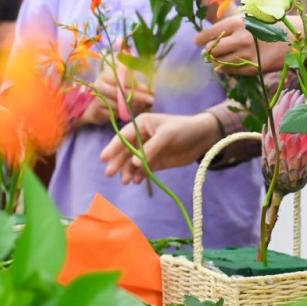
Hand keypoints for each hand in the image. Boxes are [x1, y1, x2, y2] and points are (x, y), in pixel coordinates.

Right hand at [76, 64, 154, 125]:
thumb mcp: (120, 85)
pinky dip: (124, 115)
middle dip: (139, 97)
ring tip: (142, 107)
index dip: (138, 86)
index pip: (124, 80)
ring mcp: (97, 99)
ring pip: (120, 105)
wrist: (90, 107)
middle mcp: (99, 85)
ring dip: (133, 107)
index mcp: (106, 76)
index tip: (151, 91)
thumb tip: (151, 89)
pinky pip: (115, 114)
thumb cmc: (109, 94)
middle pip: (122, 92)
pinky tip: (130, 113)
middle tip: (151, 101)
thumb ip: (133, 85)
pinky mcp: (96, 111)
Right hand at [99, 112, 221, 183]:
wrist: (203, 138)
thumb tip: (134, 162)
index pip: (123, 136)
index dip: (113, 147)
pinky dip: (139, 175)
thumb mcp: (167, 135)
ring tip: (127, 181)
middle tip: (110, 173)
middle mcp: (141, 137)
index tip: (103, 158)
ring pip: (132, 162)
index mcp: (141, 124)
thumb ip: (150, 148)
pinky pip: (143, 170)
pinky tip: (137, 181)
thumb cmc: (184, 129)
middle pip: (125, 151)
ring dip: (128, 171)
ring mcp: (147, 150)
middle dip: (117, 162)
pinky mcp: (155, 161)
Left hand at [195, 13, 289, 75]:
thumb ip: (230, 26)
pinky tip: (232, 64)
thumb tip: (209, 39)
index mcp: (236, 23)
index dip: (200, 40)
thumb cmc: (271, 23)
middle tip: (211, 52)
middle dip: (209, 52)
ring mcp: (247, 54)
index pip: (207, 35)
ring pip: (220, 63)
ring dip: (218, 62)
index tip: (199, 42)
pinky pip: (233, 71)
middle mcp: (240, 39)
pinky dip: (229, 69)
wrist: (297, 35)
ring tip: (221, 58)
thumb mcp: (250, 17)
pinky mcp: (255, 67)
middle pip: (211, 51)